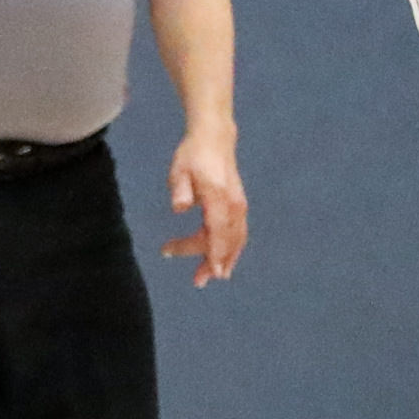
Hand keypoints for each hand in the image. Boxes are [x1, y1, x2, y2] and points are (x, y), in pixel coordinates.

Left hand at [163, 128, 246, 285]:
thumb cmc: (193, 154)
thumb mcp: (180, 169)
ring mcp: (239, 205)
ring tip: (213, 276)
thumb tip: (179, 207)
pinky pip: (238, 233)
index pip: (218, 230)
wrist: (215, 138)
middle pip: (226, 240)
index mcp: (217, 196)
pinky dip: (232, 249)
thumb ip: (180, 189)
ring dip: (225, 259)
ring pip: (236, 240)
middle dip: (214, 262)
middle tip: (197, 280)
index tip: (213, 273)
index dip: (215, 253)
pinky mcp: (240, 206)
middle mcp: (233, 204)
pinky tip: (224, 260)